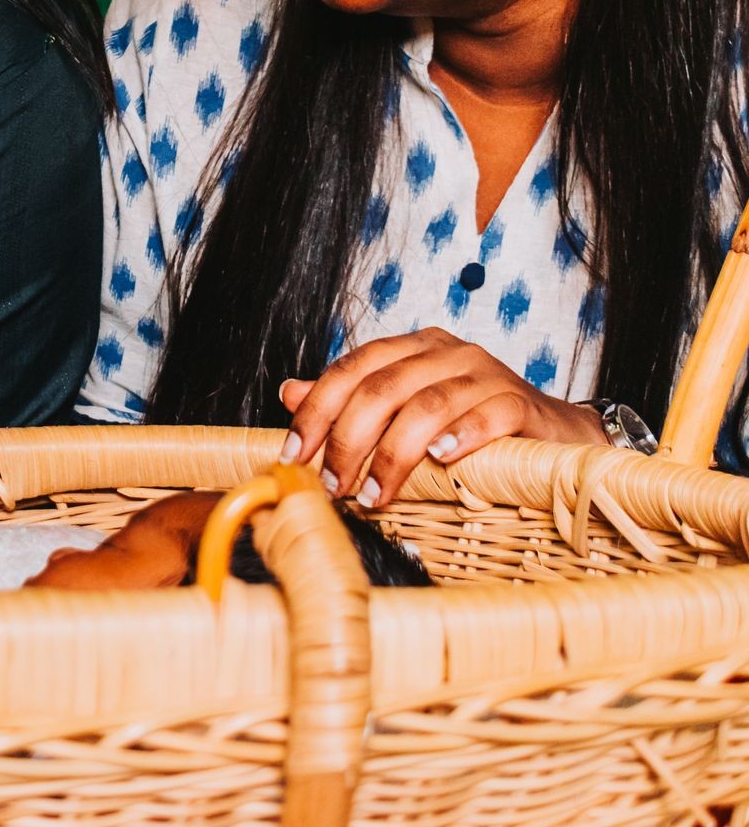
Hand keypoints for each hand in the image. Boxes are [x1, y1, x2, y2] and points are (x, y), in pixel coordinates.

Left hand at [279, 327, 607, 508]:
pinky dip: (461, 435)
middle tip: (333, 486)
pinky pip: (487, 414)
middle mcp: (446, 353)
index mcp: (411, 349)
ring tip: (374, 495)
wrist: (555, 434)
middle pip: (381, 389)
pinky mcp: (521, 402)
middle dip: (347, 441)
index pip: (350, 370)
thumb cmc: (470, 422)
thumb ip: (349, 400)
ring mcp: (486, 374)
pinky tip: (441, 460)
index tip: (293, 456)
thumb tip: (288, 392)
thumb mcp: (404, 409)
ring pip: (425, 406)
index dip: (315, 412)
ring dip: (392, 455)